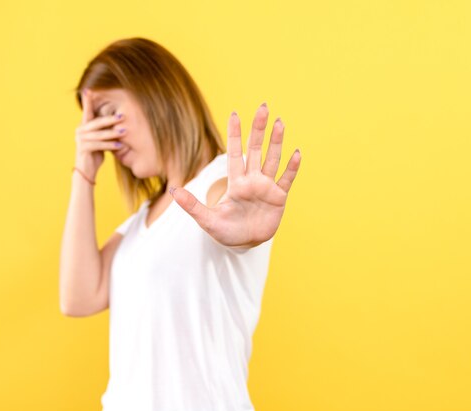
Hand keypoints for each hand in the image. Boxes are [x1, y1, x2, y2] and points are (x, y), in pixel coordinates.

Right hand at [74, 88, 126, 178]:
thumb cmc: (96, 153)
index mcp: (84, 126)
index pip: (87, 111)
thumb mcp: (101, 139)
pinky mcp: (83, 149)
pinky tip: (120, 146)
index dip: (88, 100)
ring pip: (99, 134)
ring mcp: (80, 140)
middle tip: (122, 116)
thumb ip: (105, 129)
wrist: (86, 170)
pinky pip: (99, 145)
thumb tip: (119, 120)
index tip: (89, 89)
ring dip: (113, 133)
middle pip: (96, 122)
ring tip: (125, 132)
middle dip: (110, 119)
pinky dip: (110, 145)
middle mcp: (80, 131)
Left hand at [171, 103, 301, 247]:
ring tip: (279, 123)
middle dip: (258, 129)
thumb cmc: (225, 231)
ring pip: (272, 160)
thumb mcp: (207, 220)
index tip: (235, 114)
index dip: (235, 134)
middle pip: (255, 150)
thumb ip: (192, 206)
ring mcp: (266, 187)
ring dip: (276, 142)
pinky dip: (291, 168)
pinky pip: (286, 180)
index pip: (234, 153)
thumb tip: (173, 191)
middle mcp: (251, 180)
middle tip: (263, 107)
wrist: (245, 244)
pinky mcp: (278, 198)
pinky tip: (296, 153)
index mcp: (235, 182)